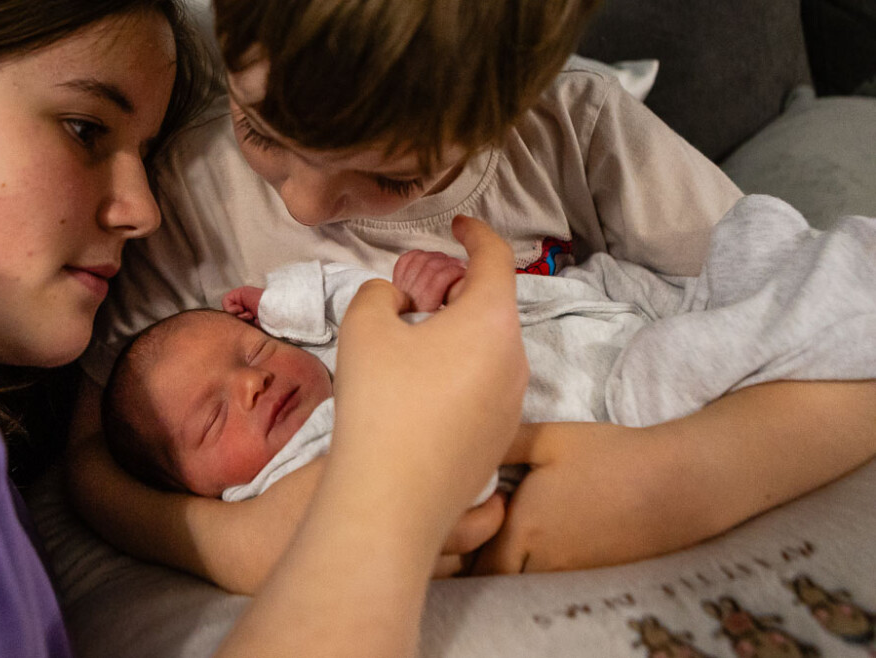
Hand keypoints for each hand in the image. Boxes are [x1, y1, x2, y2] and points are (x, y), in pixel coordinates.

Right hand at [221, 216, 526, 655]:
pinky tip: (417, 396)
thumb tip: (398, 302)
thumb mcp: (364, 326)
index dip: (476, 233)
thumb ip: (379, 294)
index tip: (458, 225)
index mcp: (492, 322)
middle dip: (456, 291)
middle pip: (492, 307)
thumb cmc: (380, 401)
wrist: (392, 499)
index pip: (495, 258)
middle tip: (414, 295)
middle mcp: (515, 360)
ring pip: (488, 350)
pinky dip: (458, 373)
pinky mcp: (498, 440)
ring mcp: (512, 405)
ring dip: (457, 335)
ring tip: (410, 348)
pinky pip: (484, 387)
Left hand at [473, 422, 686, 573]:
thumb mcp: (549, 439)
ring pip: (518, 581)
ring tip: (512, 525)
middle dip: (478, 555)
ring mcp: (567, 577)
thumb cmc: (611, 457)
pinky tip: (545, 535)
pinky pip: (547, 581)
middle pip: (491, 577)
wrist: (677, 485)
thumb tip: (465, 444)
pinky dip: (536, 565)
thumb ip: (501, 445)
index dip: (459, 540)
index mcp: (522, 532)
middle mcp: (541, 565)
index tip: (464, 509)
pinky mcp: (589, 579)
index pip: (469, 560)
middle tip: (481, 518)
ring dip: (507, 562)